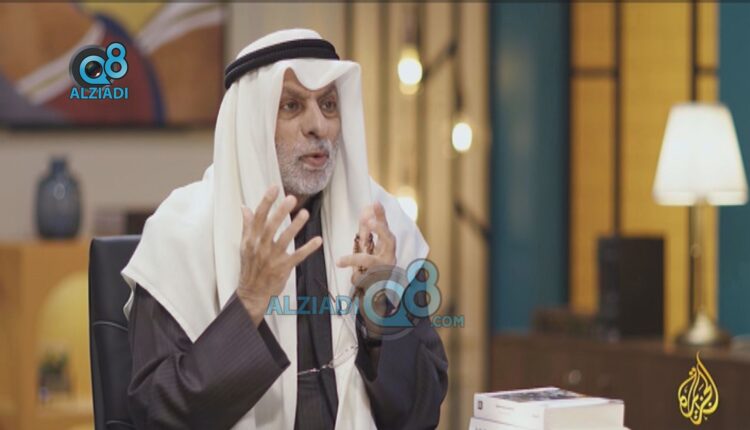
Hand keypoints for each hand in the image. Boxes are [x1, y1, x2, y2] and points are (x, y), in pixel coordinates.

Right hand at [237, 185, 322, 325]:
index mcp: (250, 240)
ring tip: (305, 213)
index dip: (266, 202)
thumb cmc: (250, 268)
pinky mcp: (283, 268)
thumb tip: (244, 207)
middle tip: (291, 198)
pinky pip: (297, 256)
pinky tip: (318, 240)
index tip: (274, 188)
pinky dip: (308, 248)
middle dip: (280, 211)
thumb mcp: (245, 246)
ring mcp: (272, 258)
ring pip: (284, 239)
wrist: (252, 294)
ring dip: (295, 226)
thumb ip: (247, 226)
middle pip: (270, 226)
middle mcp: (260, 247)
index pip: (258, 217)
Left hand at [336, 202, 396, 339]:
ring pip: (372, 262)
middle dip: (379, 230)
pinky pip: (362, 280)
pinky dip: (352, 279)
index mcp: (387, 244)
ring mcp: (384, 270)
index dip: (380, 215)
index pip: (384, 226)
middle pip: (389, 240)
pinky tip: (343, 270)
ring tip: (341, 260)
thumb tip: (365, 210)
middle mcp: (389, 256)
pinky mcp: (376, 284)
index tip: (374, 203)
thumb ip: (367, 231)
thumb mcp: (370, 246)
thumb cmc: (375, 266)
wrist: (382, 296)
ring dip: (357, 259)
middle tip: (368, 221)